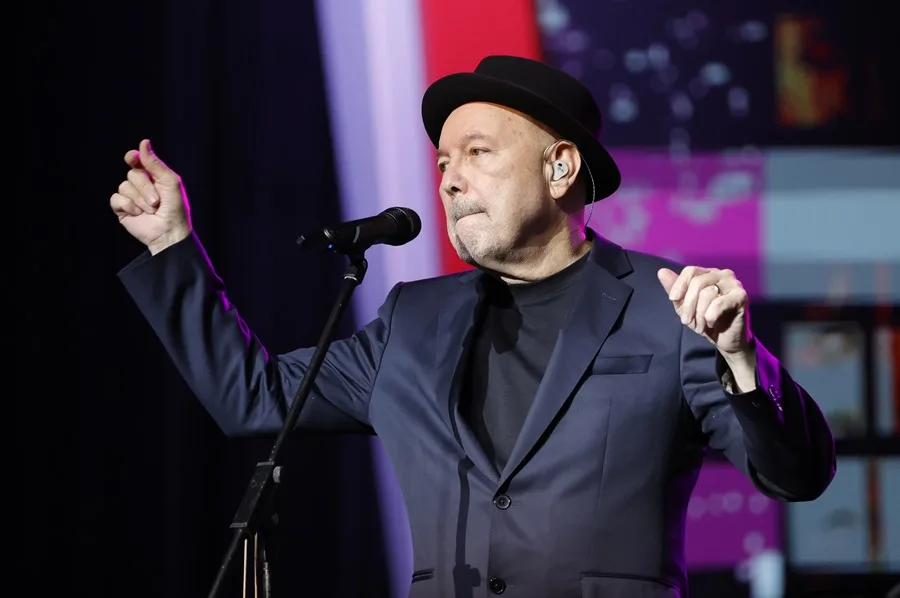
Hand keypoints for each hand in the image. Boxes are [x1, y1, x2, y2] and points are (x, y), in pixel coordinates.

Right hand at [110, 139, 191, 253]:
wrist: (169, 232)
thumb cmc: (175, 207)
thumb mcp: (169, 182)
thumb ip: (155, 163)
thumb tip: (144, 142)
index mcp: (153, 176)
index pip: (137, 160)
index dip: (133, 158)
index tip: (133, 158)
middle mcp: (140, 185)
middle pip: (132, 174)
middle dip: (145, 187)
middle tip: (157, 201)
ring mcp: (130, 197)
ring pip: (124, 186)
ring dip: (139, 200)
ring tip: (151, 210)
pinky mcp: (122, 209)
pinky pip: (116, 199)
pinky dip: (128, 206)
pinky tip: (138, 214)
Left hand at [657, 266, 751, 355]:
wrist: (726, 340)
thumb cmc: (705, 321)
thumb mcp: (684, 306)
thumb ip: (674, 289)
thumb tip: (661, 272)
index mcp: (709, 273)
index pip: (690, 271)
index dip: (679, 286)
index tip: (673, 300)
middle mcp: (723, 274)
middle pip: (697, 282)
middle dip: (688, 305)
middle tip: (686, 321)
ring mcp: (734, 284)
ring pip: (707, 293)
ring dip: (699, 314)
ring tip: (700, 326)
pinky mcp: (741, 297)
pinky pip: (719, 303)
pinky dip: (710, 316)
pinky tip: (711, 323)